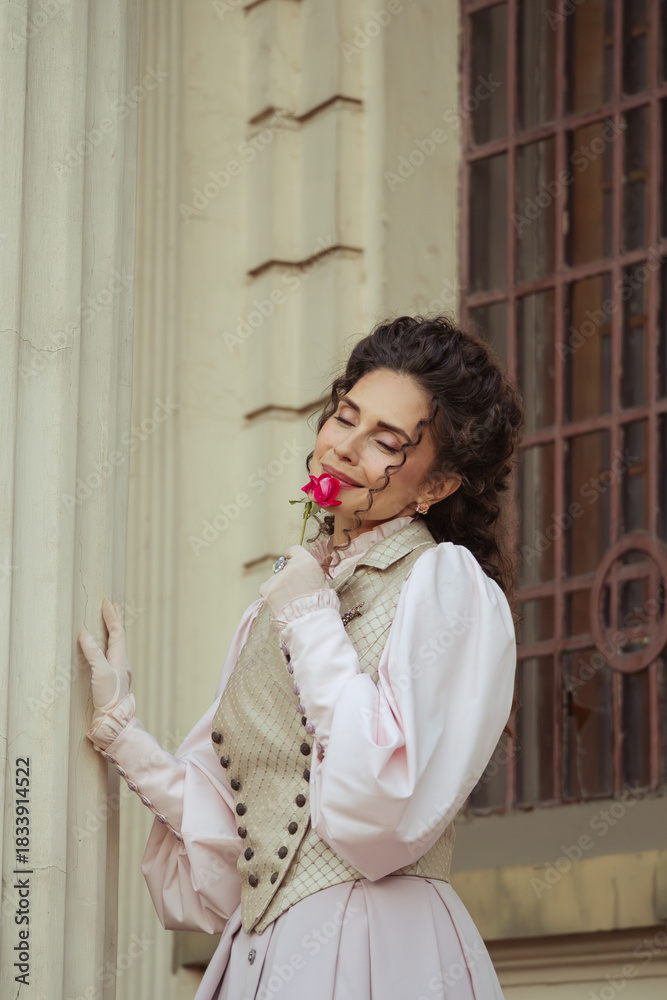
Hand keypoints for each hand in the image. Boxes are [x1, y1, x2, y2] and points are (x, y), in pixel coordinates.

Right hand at [78, 597, 131, 723]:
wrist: (112, 721)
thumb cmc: (109, 697)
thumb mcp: (101, 672)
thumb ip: (93, 652)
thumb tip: (84, 633)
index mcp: (120, 658)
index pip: (117, 632)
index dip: (111, 616)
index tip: (106, 601)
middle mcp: (121, 663)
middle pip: (119, 636)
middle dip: (115, 620)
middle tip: (113, 605)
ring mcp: (117, 671)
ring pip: (115, 645)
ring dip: (112, 631)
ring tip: (109, 621)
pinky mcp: (111, 680)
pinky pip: (109, 655)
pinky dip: (106, 645)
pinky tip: (103, 649)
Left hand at [260, 545, 327, 618]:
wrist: (311, 621)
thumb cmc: (321, 604)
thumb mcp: (321, 581)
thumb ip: (309, 572)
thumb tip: (302, 570)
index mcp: (307, 561)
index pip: (294, 549)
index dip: (291, 555)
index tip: (289, 559)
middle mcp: (291, 566)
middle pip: (284, 566)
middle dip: (286, 575)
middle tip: (292, 589)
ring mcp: (277, 577)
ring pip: (275, 579)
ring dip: (279, 587)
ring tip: (289, 601)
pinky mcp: (267, 589)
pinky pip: (266, 589)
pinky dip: (271, 595)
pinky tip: (280, 603)